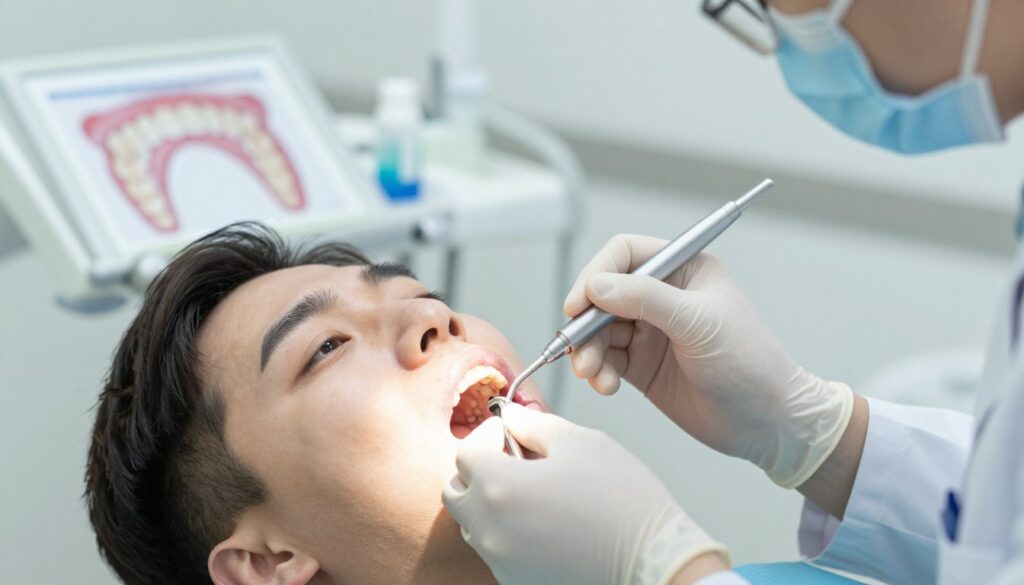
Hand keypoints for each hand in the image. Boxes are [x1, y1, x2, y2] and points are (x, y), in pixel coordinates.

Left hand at [442, 405, 728, 584]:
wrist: (653, 560)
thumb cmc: (623, 499)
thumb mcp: (580, 442)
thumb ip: (534, 424)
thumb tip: (511, 418)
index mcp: (500, 487)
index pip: (466, 452)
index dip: (488, 435)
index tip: (511, 432)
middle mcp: (490, 529)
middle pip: (456, 491)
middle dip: (477, 469)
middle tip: (512, 458)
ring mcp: (501, 560)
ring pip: (472, 524)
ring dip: (488, 501)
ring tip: (531, 490)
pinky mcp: (516, 581)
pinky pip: (495, 549)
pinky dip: (506, 530)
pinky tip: (542, 519)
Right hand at [565, 235, 853, 487]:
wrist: (769, 423)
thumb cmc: (750, 364)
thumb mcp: (699, 324)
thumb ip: (646, 299)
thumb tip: (597, 286)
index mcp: (685, 269)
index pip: (625, 255)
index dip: (597, 274)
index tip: (579, 304)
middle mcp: (664, 296)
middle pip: (603, 293)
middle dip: (586, 321)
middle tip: (576, 346)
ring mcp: (651, 331)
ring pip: (598, 330)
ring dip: (587, 351)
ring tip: (593, 373)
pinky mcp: (642, 365)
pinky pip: (605, 360)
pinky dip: (598, 371)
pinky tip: (606, 386)